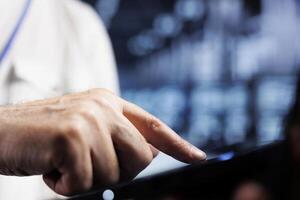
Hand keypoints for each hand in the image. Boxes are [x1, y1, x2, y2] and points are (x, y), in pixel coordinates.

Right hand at [0, 89, 205, 195]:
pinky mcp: (70, 137)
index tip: (198, 156)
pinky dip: (65, 186)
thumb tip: (149, 153)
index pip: (152, 125)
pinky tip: (49, 168)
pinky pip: (83, 183)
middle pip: (140, 157)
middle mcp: (102, 106)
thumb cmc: (41, 136)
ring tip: (60, 162)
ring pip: (111, 174)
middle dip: (117, 172)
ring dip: (84, 179)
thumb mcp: (84, 128)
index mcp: (108, 102)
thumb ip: (116, 136)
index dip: (177, 143)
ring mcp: (88, 119)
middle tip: (85, 167)